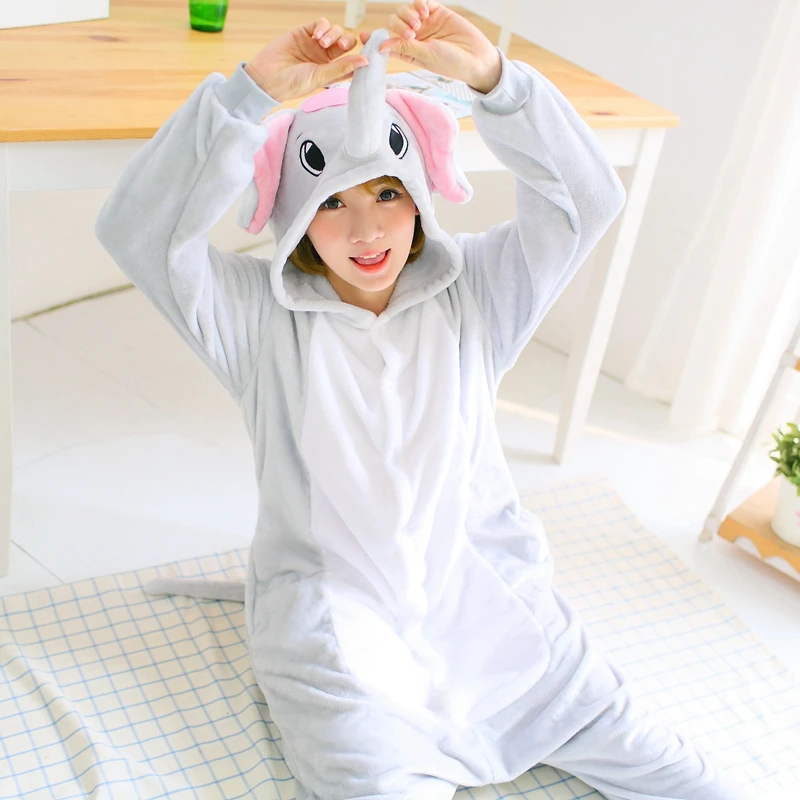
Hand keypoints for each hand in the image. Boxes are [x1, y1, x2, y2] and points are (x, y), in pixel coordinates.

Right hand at [245, 19, 368, 101]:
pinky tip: (316, 36)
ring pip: (335, 31)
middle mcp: (326, 58)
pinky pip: (321, 24)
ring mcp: (315, 44)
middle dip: (348, 41)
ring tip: (322, 42)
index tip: (367, 53)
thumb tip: (365, 61)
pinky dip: (322, 26)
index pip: (352, 62)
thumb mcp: (320, 78)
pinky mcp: (305, 32)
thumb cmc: (293, 84)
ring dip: (333, 34)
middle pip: (347, 43)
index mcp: (332, 72)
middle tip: (342, 45)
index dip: (360, 56)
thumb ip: (342, 68)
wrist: (267, 77)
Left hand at [361, 0, 501, 93]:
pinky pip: (420, 1)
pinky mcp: (436, 11)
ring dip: (407, 14)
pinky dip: (418, 3)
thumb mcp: (425, 57)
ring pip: (404, 11)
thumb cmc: (451, 63)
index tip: (364, 36)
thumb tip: (380, 46)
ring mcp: (425, 23)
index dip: (374, 38)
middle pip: (393, 22)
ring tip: (420, 23)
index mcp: (408, 52)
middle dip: (397, 25)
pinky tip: (425, 12)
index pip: (386, 41)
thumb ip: (404, 48)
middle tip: (411, 33)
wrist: (476, 57)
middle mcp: (414, 37)